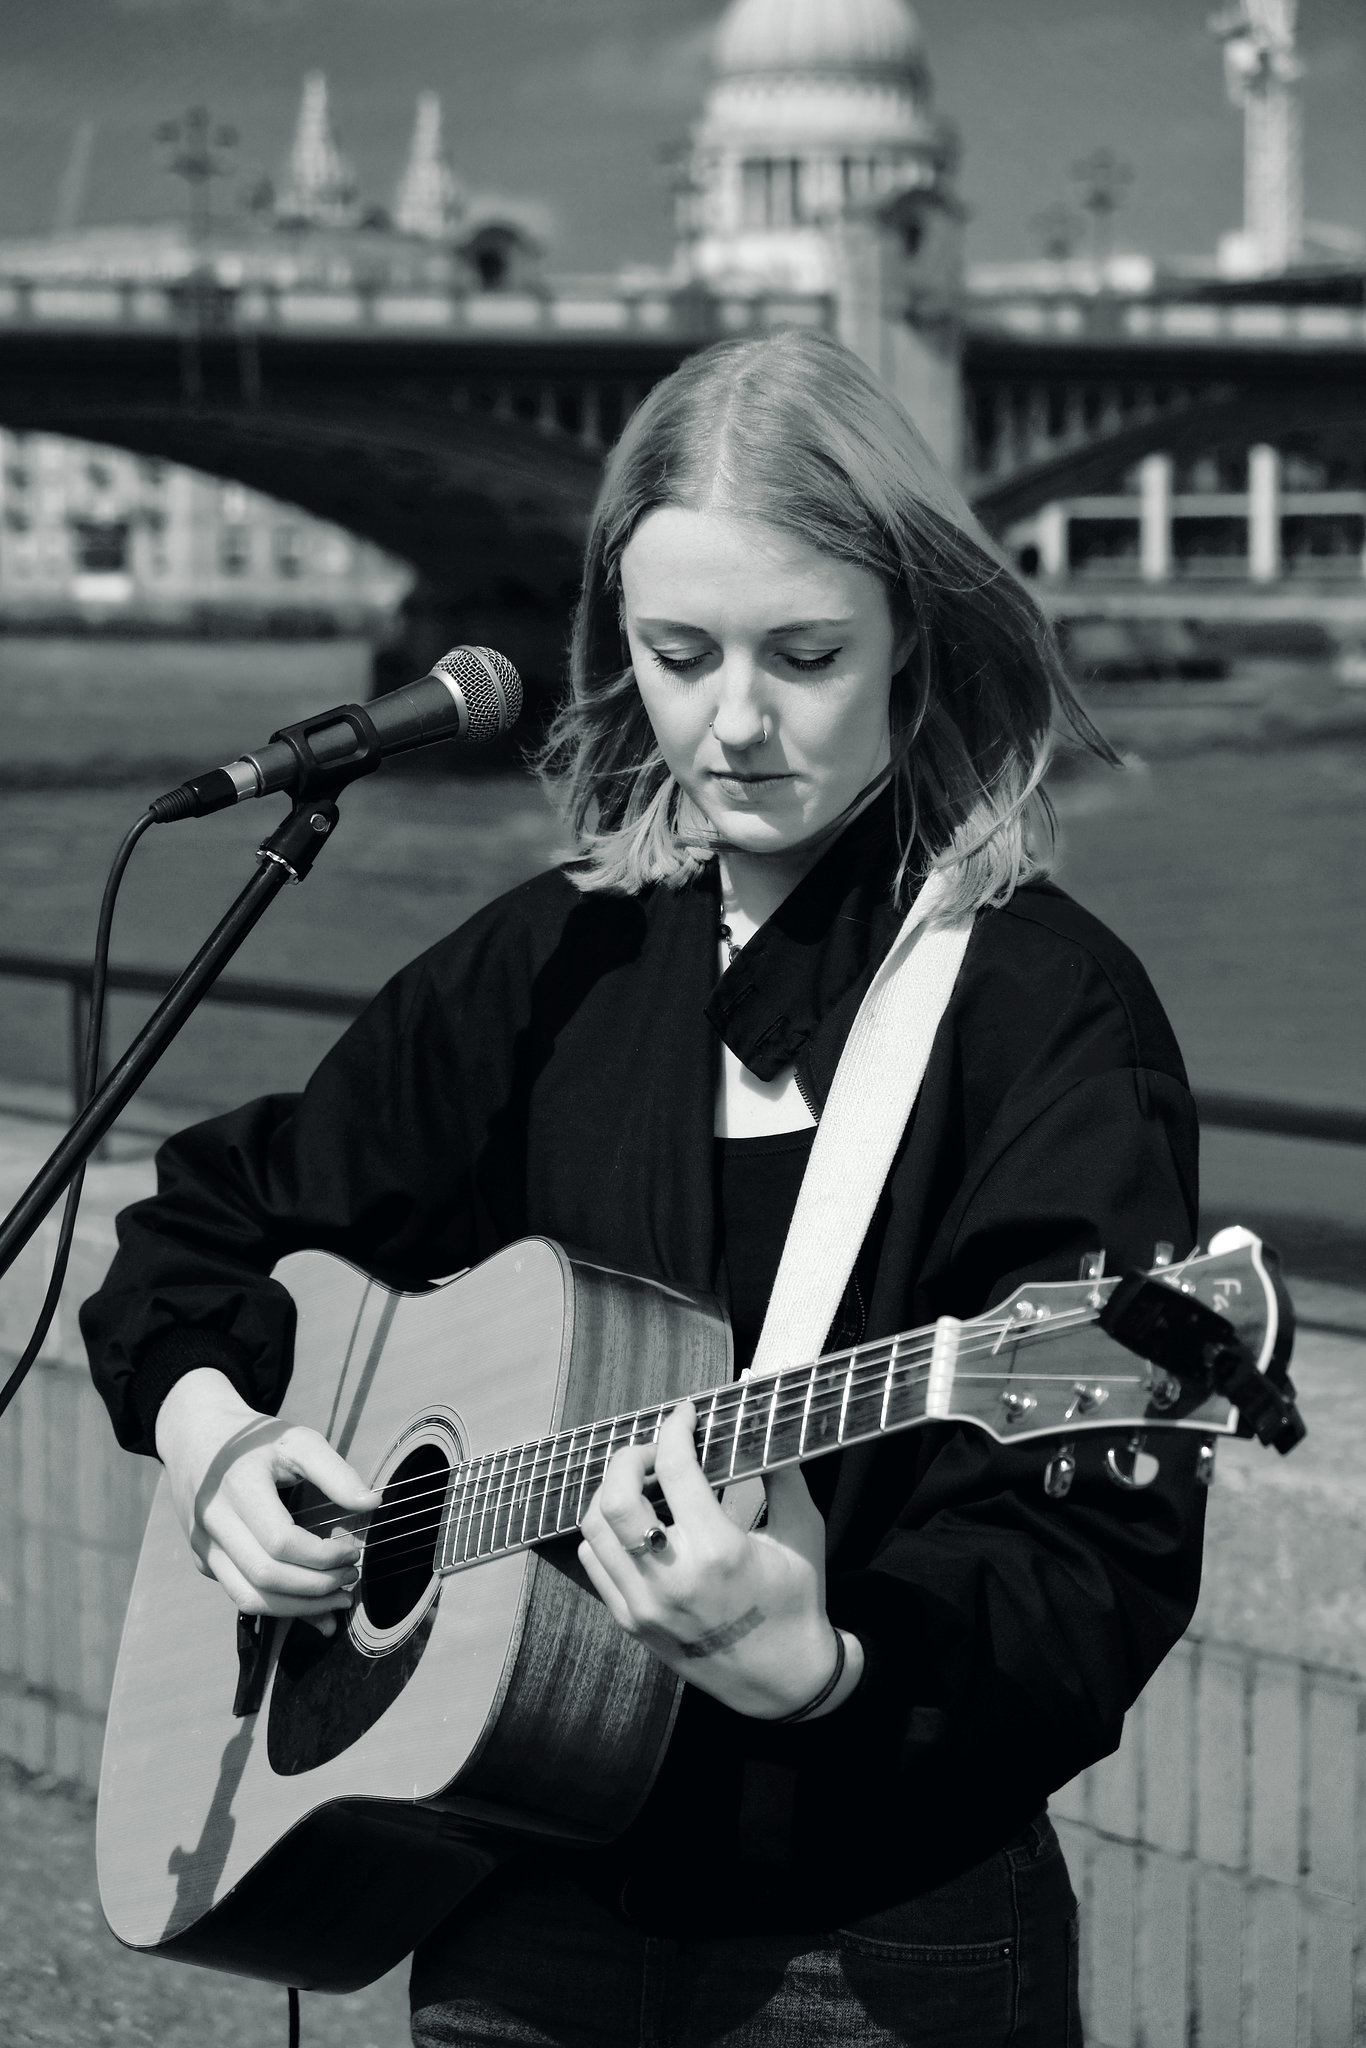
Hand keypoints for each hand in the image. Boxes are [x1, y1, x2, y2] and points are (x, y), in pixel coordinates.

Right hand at [154, 1366, 381, 1634]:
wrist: (196, 1434)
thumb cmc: (255, 1439)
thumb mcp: (297, 1441)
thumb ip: (335, 1473)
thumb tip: (373, 1504)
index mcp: (238, 1485)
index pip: (281, 1541)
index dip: (324, 1555)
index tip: (354, 1549)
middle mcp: (213, 1520)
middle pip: (266, 1577)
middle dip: (317, 1588)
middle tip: (351, 1577)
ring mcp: (203, 1545)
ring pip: (248, 1598)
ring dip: (298, 1609)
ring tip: (337, 1600)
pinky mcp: (202, 1559)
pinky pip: (240, 1593)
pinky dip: (278, 1606)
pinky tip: (310, 1602)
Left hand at [577, 1398, 862, 1719]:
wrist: (782, 1680)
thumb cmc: (796, 1600)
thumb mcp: (802, 1530)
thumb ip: (781, 1470)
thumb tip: (758, 1417)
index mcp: (719, 1552)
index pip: (675, 1469)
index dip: (675, 1428)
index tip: (684, 1414)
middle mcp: (673, 1578)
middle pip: (616, 1497)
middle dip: (629, 1457)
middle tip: (653, 1449)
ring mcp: (645, 1606)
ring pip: (594, 1528)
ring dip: (610, 1492)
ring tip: (638, 1482)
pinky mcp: (632, 1623)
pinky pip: (595, 1563)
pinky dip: (604, 1532)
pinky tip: (632, 1522)